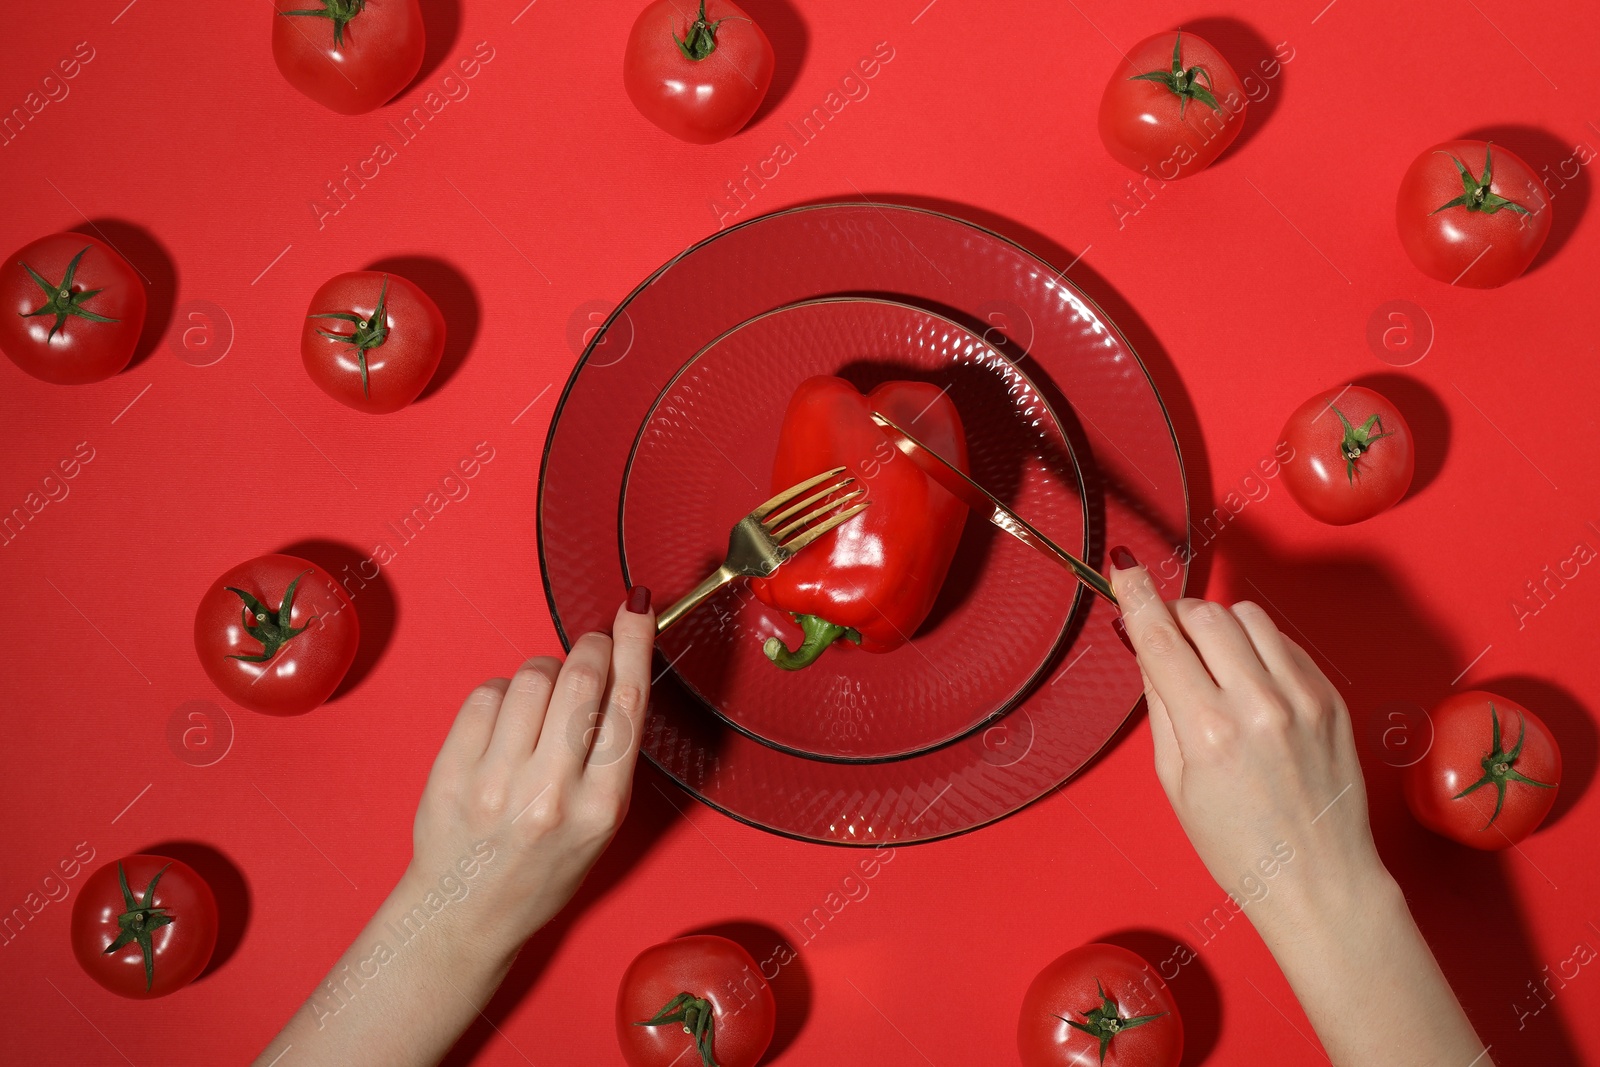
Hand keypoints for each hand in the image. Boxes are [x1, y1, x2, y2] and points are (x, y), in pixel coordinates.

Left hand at [255, 591, 658, 1066]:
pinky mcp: (452, 772)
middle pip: (580, 677)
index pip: (627, 703)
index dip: (634, 644)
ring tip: (540, 700)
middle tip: (590, 648)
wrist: (468, 914)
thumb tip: (616, 665)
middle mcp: (550, 794)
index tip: (637, 607)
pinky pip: (486, 694)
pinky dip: (501, 695)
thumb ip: (610, 752)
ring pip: (530, 677)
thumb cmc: (543, 868)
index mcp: (600, 806)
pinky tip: (504, 724)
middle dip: (589, 648)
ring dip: (542, 672)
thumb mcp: (601, 822)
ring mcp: (495, 783)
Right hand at [1107, 547, 1383, 922]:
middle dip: (1178, 615)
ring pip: (1248, 616)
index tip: (1126, 571)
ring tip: (1214, 663)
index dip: (1138, 596)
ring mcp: (1302, 698)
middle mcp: (1258, 706)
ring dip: (1220, 626)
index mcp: (1208, 732)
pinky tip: (1251, 684)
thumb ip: (1160, 704)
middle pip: (1205, 614)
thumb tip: (1147, 646)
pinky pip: (1284, 643)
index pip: (1161, 638)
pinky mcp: (1330, 698)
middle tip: (1170, 636)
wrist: (1318, 879)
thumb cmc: (1239, 845)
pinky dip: (1258, 649)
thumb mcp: (1174, 781)